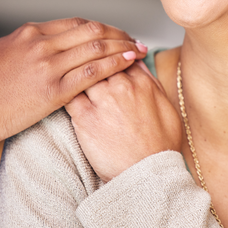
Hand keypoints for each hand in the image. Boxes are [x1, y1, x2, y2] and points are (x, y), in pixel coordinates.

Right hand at [0, 18, 147, 145]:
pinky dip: (115, 64)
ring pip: (96, 47)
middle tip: (132, 38)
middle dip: (117, 33)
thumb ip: (24, 45)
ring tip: (138, 48)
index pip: (74, 23)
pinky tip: (128, 62)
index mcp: (29, 33)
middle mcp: (42, 44)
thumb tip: (38, 42)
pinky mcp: (54, 90)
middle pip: (91, 30)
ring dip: (122, 46)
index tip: (112, 32)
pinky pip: (93, 72)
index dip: (99, 27)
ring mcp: (49, 66)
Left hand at [65, 61, 182, 182]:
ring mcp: (102, 101)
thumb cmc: (159, 147)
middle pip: (100, 58)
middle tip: (81, 60)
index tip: (103, 55)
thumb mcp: (167, 109)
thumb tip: (139, 63)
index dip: (110, 52)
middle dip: (91, 57)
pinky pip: (69, 93)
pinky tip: (61, 91)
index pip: (120, 53)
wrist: (147, 175)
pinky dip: (64, 89)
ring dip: (75, 71)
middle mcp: (122, 87)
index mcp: (142, 83)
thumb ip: (151, 83)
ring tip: (68, 75)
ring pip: (82, 71)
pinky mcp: (85, 118)